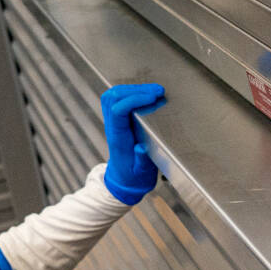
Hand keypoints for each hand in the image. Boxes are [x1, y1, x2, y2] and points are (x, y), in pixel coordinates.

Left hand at [100, 82, 165, 204]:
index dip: (134, 99)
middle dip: (136, 89)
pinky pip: (117, 99)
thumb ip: (141, 161)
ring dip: (133, 88)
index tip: (152, 98)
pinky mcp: (117, 120)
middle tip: (157, 92)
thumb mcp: (141, 174)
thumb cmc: (133, 177)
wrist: (123, 181)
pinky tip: (145, 94)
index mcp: (118, 138)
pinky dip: (131, 92)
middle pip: (113, 97)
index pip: (118, 110)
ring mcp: (113, 122)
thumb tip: (141, 147)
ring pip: (113, 95)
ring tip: (154, 91)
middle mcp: (112, 127)